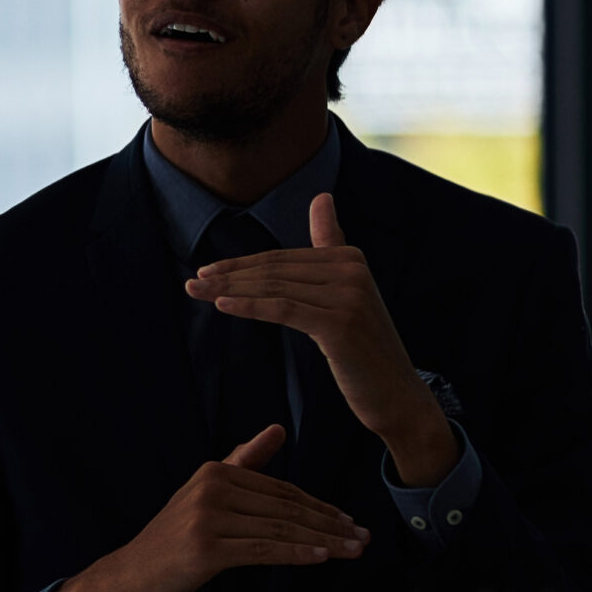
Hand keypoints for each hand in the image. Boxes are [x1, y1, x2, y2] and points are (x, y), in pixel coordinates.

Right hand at [40, 425, 370, 591]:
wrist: (127, 579)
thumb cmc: (170, 543)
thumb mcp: (204, 497)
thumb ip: (242, 463)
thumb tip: (277, 429)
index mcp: (215, 471)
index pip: (281, 490)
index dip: (319, 507)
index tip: (349, 521)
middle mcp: (212, 487)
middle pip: (285, 508)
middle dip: (330, 524)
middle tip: (363, 537)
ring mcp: (207, 517)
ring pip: (280, 528)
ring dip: (323, 542)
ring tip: (354, 550)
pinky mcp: (206, 548)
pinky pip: (263, 549)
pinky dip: (295, 553)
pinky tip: (321, 558)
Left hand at [184, 192, 457, 485]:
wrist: (396, 395)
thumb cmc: (364, 350)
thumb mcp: (347, 294)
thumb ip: (331, 246)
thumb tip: (321, 197)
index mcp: (350, 258)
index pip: (283, 258)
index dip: (243, 264)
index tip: (208, 271)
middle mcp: (352, 270)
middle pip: (275, 270)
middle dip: (230, 276)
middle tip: (194, 282)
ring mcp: (348, 296)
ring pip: (275, 288)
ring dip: (231, 290)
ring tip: (197, 292)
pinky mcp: (339, 324)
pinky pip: (283, 309)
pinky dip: (250, 306)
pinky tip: (223, 305)